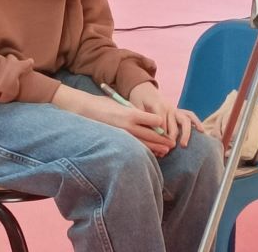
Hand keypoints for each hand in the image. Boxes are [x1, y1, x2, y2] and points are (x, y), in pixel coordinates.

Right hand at [51, 84, 173, 156]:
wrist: (85, 110)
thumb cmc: (103, 104)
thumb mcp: (121, 104)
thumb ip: (133, 112)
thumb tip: (146, 118)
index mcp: (131, 113)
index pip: (153, 120)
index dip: (161, 123)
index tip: (167, 126)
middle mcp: (129, 125)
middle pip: (151, 134)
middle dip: (163, 140)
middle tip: (172, 144)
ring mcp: (123, 134)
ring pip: (143, 143)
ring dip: (155, 148)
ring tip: (165, 151)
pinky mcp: (117, 140)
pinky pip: (133, 147)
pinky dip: (143, 150)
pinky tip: (149, 153)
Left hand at [129, 82, 203, 147]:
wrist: (143, 88)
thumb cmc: (138, 99)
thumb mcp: (136, 107)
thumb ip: (142, 118)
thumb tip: (145, 134)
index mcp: (157, 105)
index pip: (161, 123)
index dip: (160, 136)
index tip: (157, 148)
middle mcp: (169, 107)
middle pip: (173, 125)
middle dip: (170, 139)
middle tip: (166, 152)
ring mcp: (175, 108)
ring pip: (184, 121)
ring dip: (185, 134)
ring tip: (184, 145)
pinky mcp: (178, 110)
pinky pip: (190, 115)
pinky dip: (196, 122)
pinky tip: (201, 131)